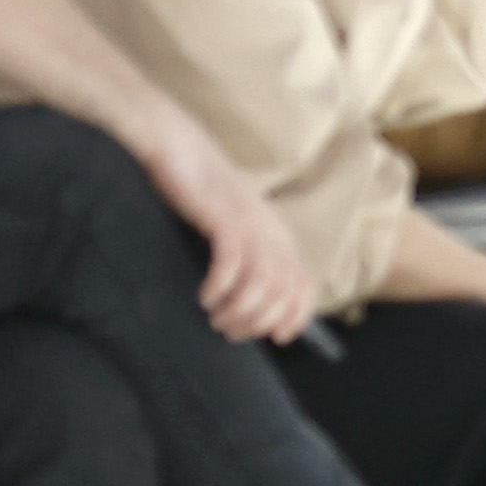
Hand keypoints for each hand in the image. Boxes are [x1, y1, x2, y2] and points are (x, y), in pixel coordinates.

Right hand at [143, 120, 317, 342]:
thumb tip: (253, 308)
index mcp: (279, 236)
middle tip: (228, 329)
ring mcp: (249, 223)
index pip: (304, 286)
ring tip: (216, 317)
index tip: (276, 338)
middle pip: (282, 292)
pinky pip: (231, 263)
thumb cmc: (203, 197)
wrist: (180, 147)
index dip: (296, 317)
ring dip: (238, 311)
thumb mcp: (236, 229)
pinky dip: (220, 288)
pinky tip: (205, 296)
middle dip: (257, 322)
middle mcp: (270, 230)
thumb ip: (251, 259)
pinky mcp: (223, 216)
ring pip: (260, 284)